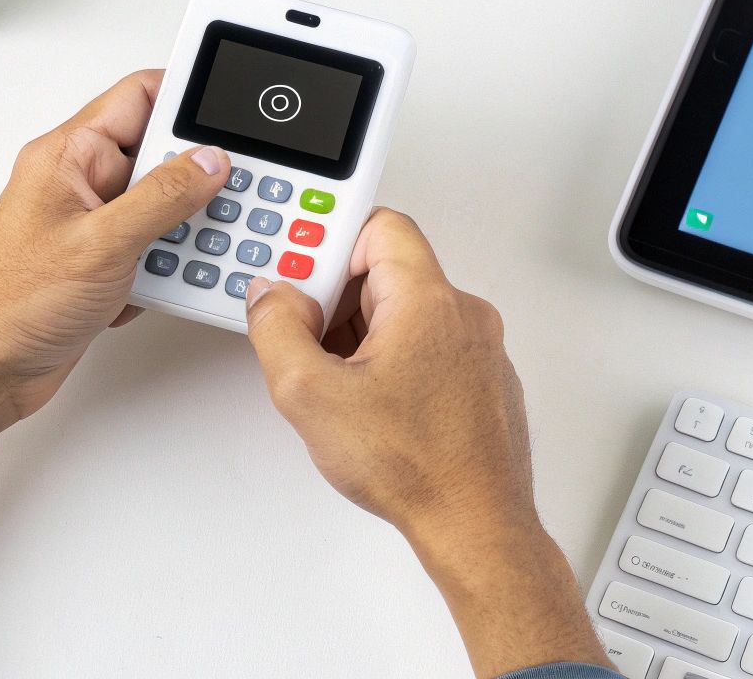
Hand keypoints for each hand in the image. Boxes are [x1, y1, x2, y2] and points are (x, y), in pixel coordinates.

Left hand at [0, 70, 230, 423]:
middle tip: (231, 191)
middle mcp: (79, 182)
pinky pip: (152, 247)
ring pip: (161, 206)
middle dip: (196, 177)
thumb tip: (209, 161)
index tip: (233, 106)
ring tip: (193, 250)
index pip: (138, 97)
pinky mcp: (100, 263)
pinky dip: (167, 266)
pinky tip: (162, 285)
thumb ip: (162, 197)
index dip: (187, 94)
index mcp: (68, 156)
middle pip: (158, 155)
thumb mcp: (102, 244)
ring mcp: (90, 224)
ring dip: (183, 231)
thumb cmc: (11, 306)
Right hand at [243, 209, 606, 676]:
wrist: (476, 525)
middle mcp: (463, 315)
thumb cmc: (416, 467)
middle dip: (338, 300)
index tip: (301, 272)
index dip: (332, 244)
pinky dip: (395, 363)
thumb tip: (271, 296)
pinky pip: (429, 347)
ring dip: (363, 336)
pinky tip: (373, 406)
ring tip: (338, 384)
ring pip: (406, 314)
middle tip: (306, 336)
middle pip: (388, 272)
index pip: (379, 226)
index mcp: (428, 300)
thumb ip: (277, 329)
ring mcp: (479, 350)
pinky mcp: (482, 381)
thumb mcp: (311, 395)